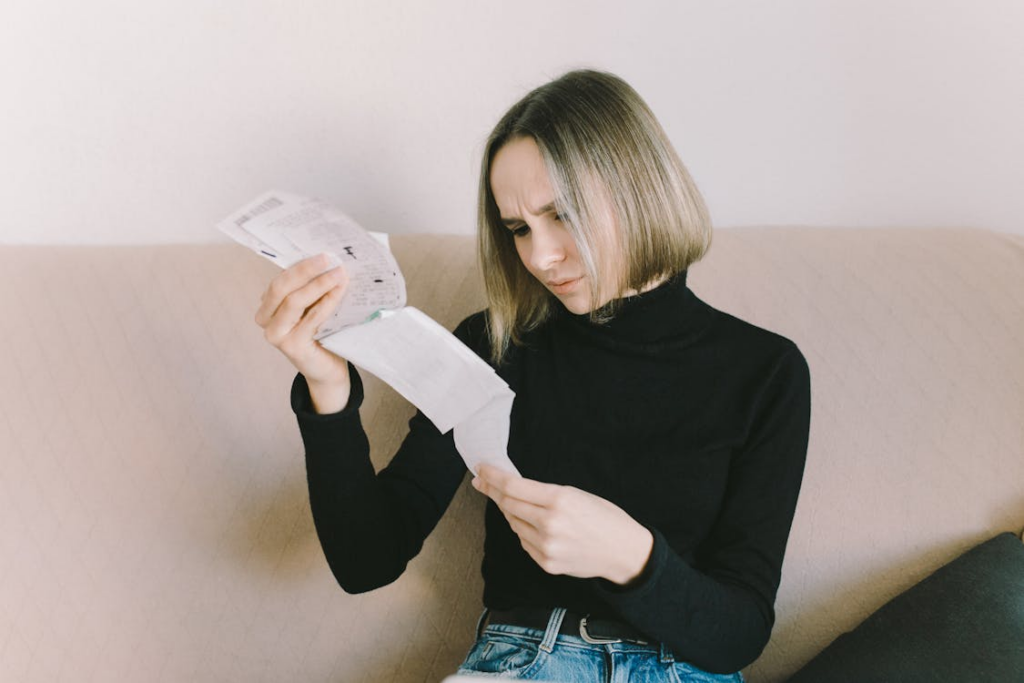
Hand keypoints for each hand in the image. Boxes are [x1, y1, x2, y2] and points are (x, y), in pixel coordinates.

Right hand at [255, 253, 350, 412]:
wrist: (327, 369)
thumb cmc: (321, 335)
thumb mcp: (312, 308)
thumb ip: (311, 289)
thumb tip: (327, 260)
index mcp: (267, 307)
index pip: (279, 280)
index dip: (299, 265)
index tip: (321, 253)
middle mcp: (266, 321)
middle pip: (282, 287)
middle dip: (306, 270)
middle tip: (328, 258)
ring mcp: (276, 335)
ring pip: (295, 301)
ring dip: (319, 284)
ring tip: (339, 273)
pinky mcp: (292, 346)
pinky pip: (311, 317)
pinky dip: (326, 302)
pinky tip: (338, 291)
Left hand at [472, 465, 653, 585]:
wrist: (623, 552)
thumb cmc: (604, 518)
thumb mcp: (577, 494)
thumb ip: (544, 493)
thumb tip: (512, 487)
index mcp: (559, 500)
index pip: (513, 486)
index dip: (492, 476)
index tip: (481, 469)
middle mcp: (549, 524)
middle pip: (507, 504)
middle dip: (491, 491)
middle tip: (482, 482)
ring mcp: (546, 546)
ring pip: (513, 524)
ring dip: (509, 511)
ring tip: (514, 503)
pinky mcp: (546, 564)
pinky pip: (524, 542)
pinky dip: (522, 530)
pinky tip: (532, 525)